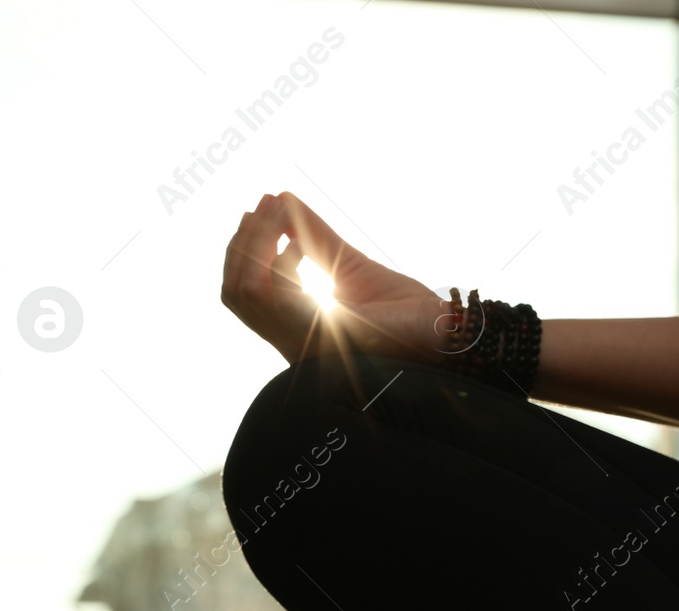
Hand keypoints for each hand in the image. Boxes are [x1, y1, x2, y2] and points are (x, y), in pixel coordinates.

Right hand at [221, 192, 449, 366]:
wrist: (443, 331)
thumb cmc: (404, 309)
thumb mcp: (349, 264)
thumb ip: (315, 237)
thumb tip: (285, 200)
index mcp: (295, 328)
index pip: (242, 293)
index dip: (240, 251)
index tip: (258, 209)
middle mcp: (293, 341)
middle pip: (235, 292)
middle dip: (242, 242)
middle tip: (265, 204)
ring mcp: (305, 342)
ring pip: (246, 291)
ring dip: (257, 243)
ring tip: (280, 212)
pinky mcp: (326, 336)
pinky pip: (278, 298)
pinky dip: (283, 263)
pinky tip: (300, 246)